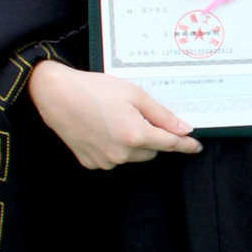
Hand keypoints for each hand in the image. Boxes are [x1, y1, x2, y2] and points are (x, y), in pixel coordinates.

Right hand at [27, 59, 202, 170]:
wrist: (55, 94)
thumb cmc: (94, 89)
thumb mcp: (134, 94)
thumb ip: (161, 115)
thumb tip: (183, 129)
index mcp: (135, 135)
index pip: (169, 144)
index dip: (185, 145)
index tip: (195, 146)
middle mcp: (120, 153)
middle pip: (151, 151)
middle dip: (151, 136)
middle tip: (136, 115)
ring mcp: (104, 161)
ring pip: (132, 156)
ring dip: (132, 143)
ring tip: (114, 119)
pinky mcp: (90, 163)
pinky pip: (112, 158)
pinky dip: (113, 147)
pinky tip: (101, 129)